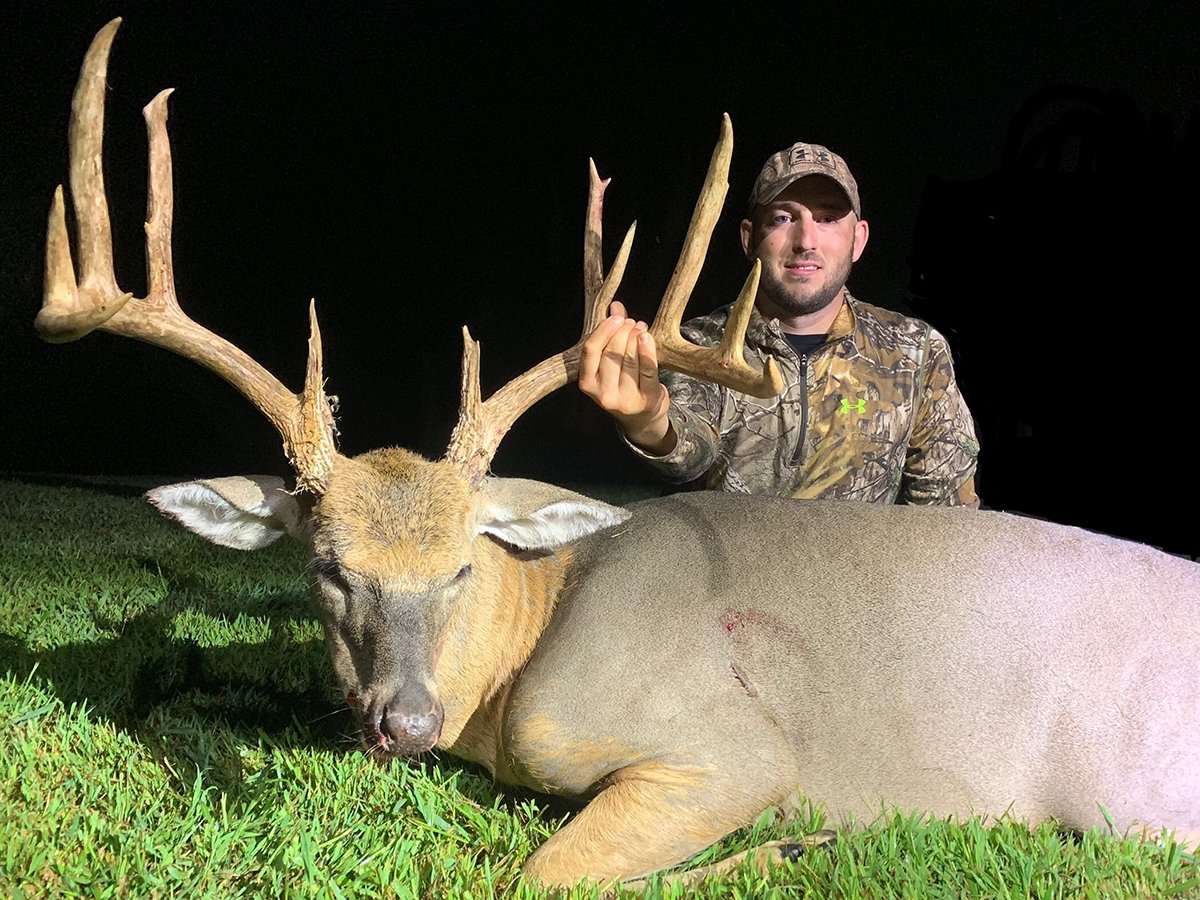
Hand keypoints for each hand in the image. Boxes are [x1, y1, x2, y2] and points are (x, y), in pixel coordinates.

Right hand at [578, 301, 673, 452]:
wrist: (642, 419)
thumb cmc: (622, 384)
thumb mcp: (610, 364)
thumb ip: (610, 335)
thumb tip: (616, 305)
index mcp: (587, 384)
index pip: (590, 351)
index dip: (603, 331)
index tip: (616, 318)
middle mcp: (603, 395)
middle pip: (612, 353)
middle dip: (623, 332)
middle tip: (632, 322)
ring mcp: (625, 400)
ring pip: (630, 360)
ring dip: (637, 338)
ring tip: (640, 327)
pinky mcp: (646, 401)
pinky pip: (648, 369)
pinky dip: (648, 350)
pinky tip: (647, 337)